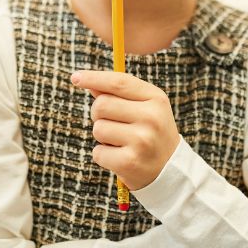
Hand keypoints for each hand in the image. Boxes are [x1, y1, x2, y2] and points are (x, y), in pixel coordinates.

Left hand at [71, 70, 179, 190]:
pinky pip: (98, 152)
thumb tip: (89, 83)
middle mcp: (151, 117)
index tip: (75, 77)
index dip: (94, 78)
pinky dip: (103, 155)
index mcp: (155, 98)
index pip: (119, 82)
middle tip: (112, 123)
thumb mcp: (145, 106)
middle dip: (98, 113)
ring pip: (98, 128)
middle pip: (102, 104)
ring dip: (102, 136)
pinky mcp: (129, 162)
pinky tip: (120, 157)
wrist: (171, 170)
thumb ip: (119, 93)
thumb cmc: (151, 132)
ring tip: (120, 142)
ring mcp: (141, 140)